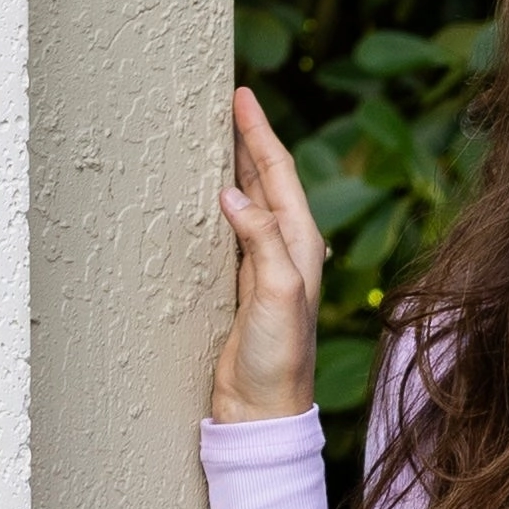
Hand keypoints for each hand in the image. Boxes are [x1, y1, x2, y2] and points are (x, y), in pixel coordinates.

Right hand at [211, 84, 326, 424]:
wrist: (264, 412)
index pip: (279, 173)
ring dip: (235, 166)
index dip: (259, 133)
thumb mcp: (278, 295)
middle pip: (266, 179)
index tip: (241, 96)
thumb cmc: (280, 361)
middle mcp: (286, 251)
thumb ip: (262, 242)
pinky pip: (231, 229)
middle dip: (248, 138)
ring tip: (216, 134)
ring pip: (248, 200)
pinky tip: (207, 195)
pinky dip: (220, 203)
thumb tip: (233, 194)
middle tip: (227, 101)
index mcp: (301, 245)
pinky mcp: (241, 287)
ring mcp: (263, 268)